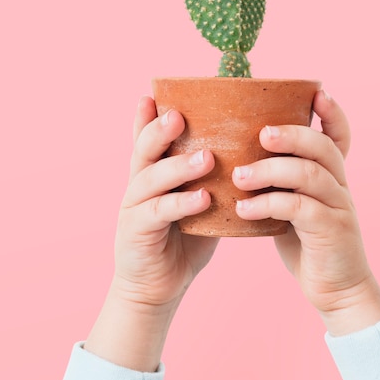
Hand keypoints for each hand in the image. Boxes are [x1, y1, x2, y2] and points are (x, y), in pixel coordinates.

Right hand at [85, 97, 217, 370]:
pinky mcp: (137, 233)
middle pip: (143, 151)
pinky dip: (181, 204)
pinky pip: (159, 214)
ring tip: (206, 157)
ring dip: (177, 166)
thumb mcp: (197, 203)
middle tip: (180, 115)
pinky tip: (203, 198)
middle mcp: (138, 186)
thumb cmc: (184, 240)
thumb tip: (245, 152)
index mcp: (152, 174)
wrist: (159, 286)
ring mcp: (134, 209)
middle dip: (159, 131)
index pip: (147, 140)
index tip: (156, 93)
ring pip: (150, 179)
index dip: (148, 117)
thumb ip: (210, 179)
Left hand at [232, 90, 379, 334]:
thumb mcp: (296, 208)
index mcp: (332, 177)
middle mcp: (340, 186)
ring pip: (309, 174)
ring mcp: (339, 208)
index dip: (332, 114)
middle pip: (322, 148)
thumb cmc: (309, 245)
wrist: (336, 290)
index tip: (318, 93)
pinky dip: (268, 204)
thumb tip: (241, 160)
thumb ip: (282, 184)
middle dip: (292, 134)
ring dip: (270, 171)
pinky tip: (243, 209)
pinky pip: (298, 209)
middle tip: (260, 134)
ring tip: (238, 176)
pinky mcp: (330, 232)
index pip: (340, 136)